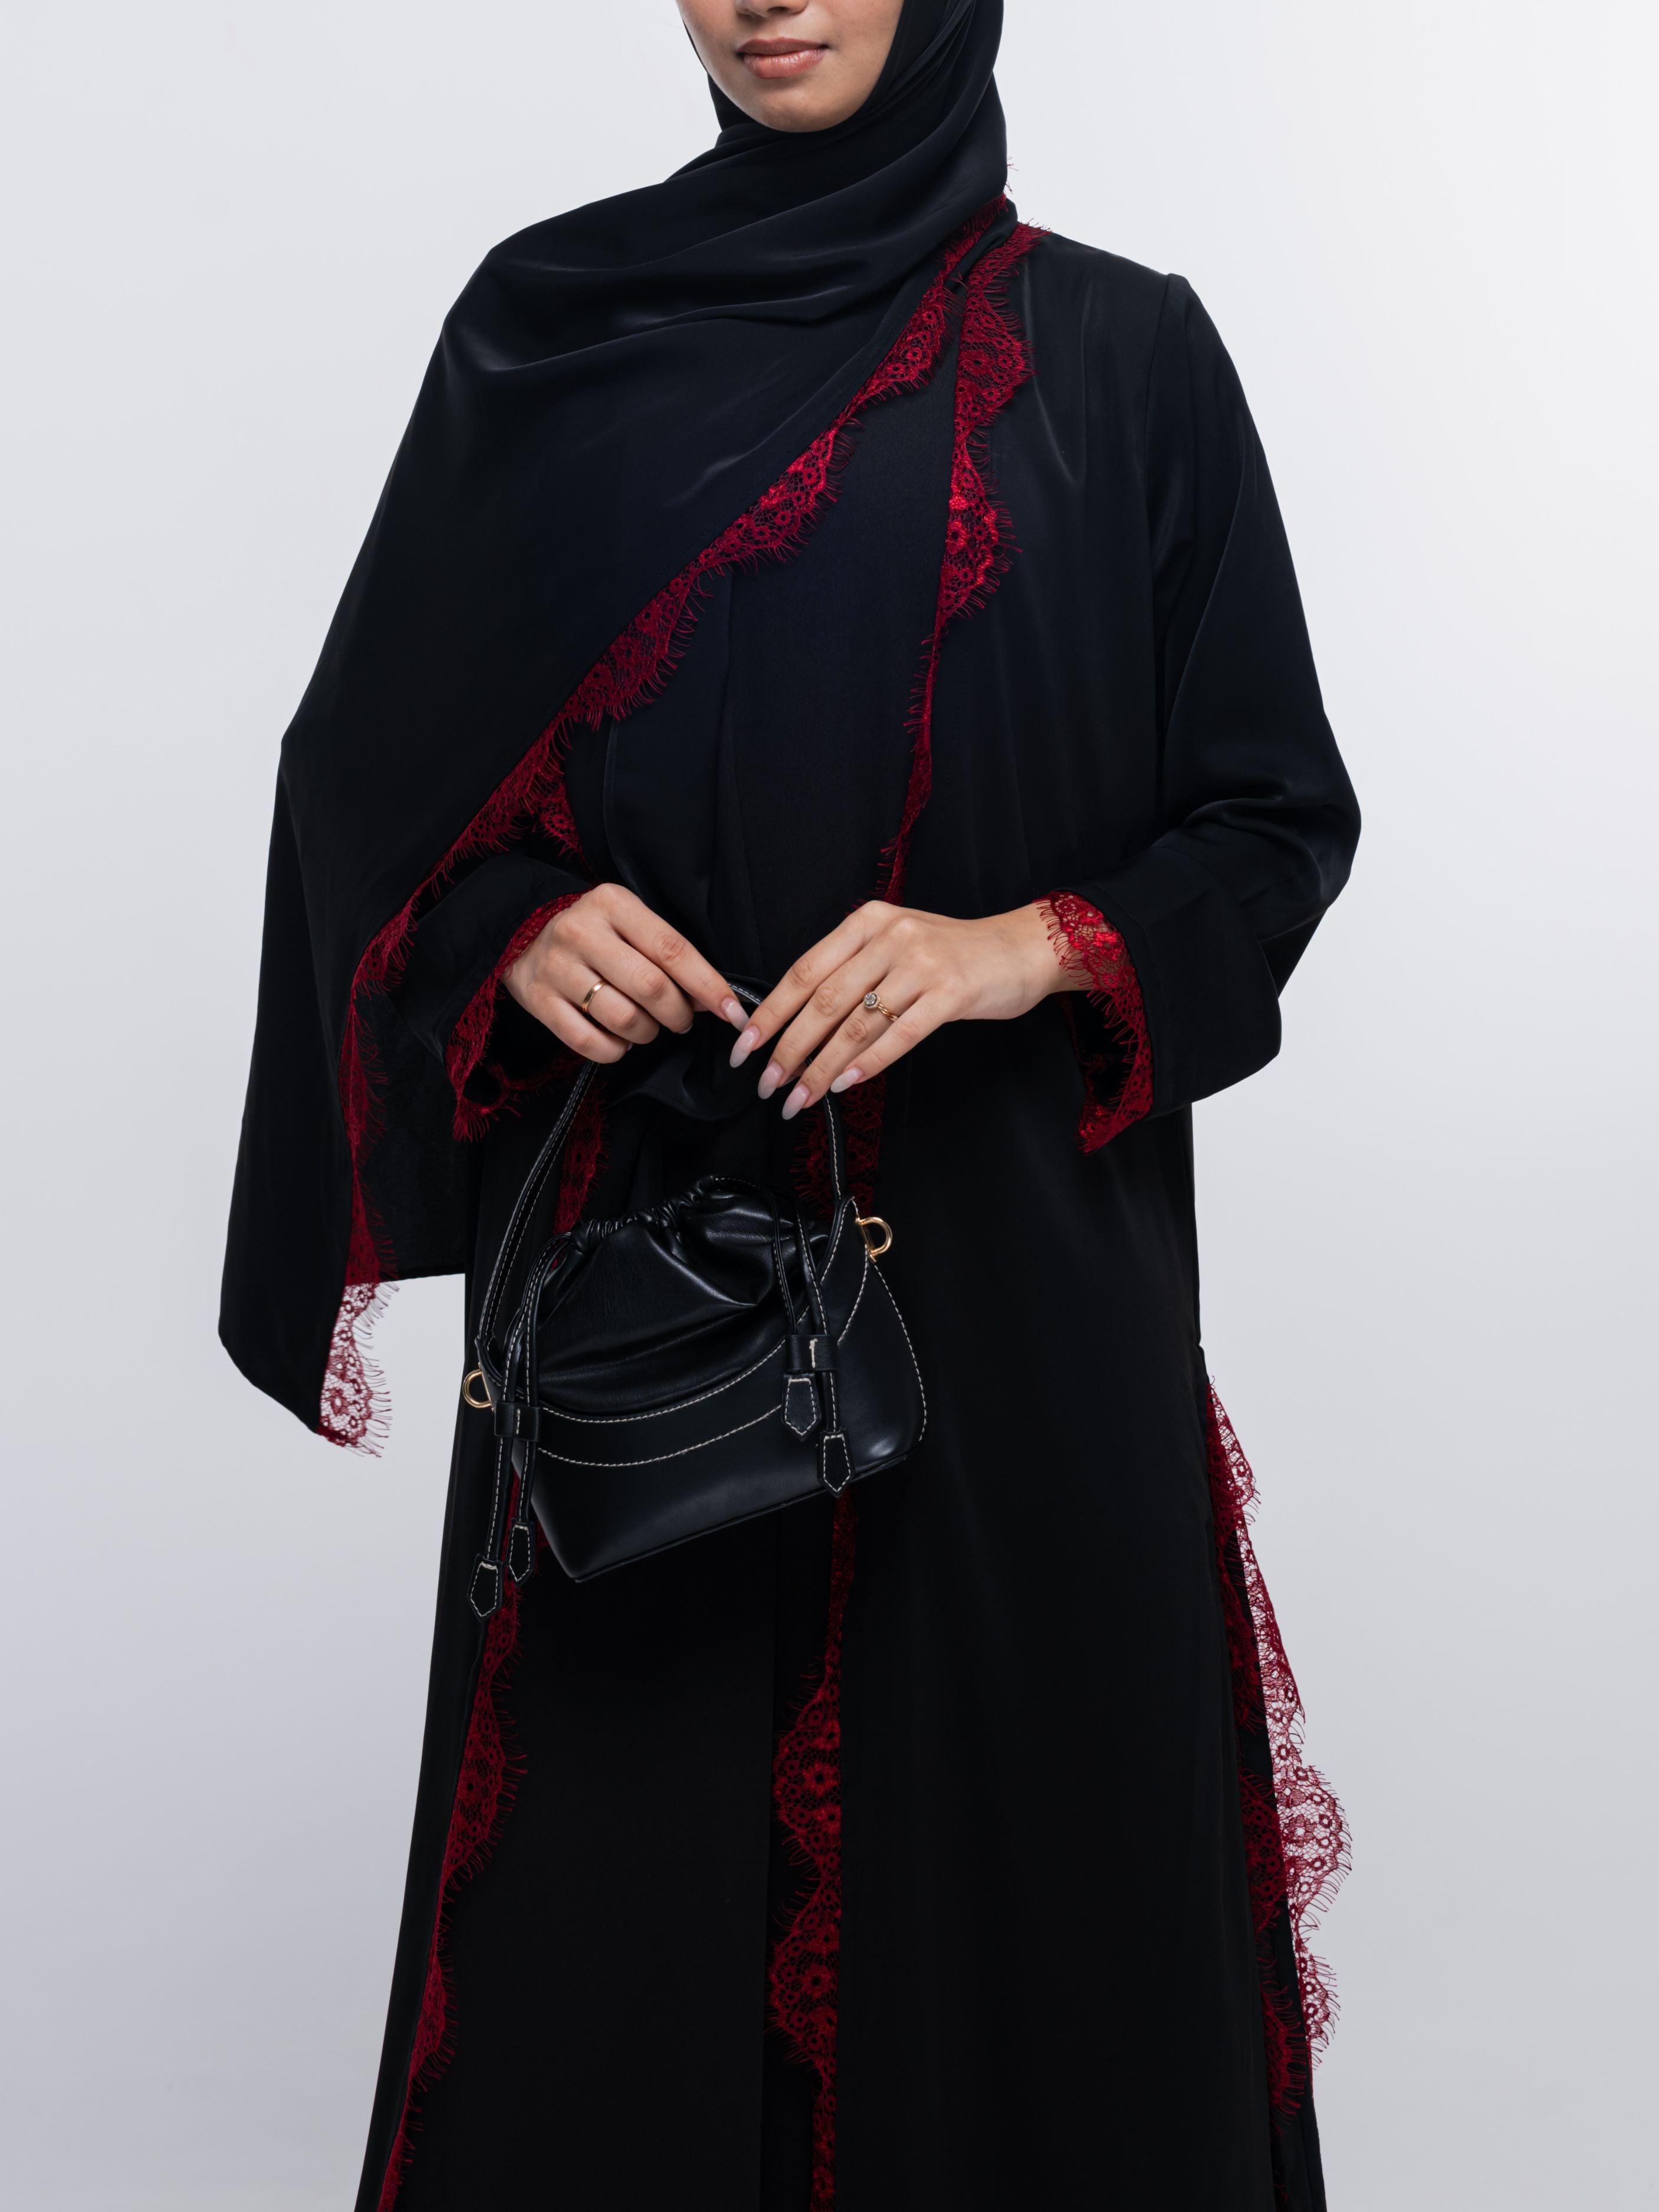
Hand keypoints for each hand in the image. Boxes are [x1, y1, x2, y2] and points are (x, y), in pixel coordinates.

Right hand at [504, 883, 744, 1064]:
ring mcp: (556, 967)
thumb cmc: (594, 933)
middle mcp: (582, 932)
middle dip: (678, 1014)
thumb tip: (715, 999)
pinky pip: (589, 1042)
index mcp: (613, 904)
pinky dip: (615, 1050)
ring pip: (622, 1019)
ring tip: (648, 1027)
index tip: (732, 1011)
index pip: (672, 949)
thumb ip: (669, 954)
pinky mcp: (538, 1001)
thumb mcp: (630, 924)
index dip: (707, 985)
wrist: (521, 934)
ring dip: (647, 1033)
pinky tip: (619, 1039)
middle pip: (651, 987)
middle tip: (682, 1020)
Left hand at [730, 901, 1079, 1117]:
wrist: (1021, 948)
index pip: (804, 971)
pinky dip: (866, 1063)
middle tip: (767, 1084)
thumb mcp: (896, 944)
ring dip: (821, 1067)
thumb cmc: (953, 954)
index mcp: (867, 922)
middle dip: (788, 1049)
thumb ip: (853, 970)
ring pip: (855, 1023)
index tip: (744, 1047)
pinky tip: (843, 1084)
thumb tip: (799, 1021)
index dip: (770, 1013)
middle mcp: (889, 937)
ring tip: (799, 1097)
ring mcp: (921, 963)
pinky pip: (899, 1035)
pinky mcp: (951, 992)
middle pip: (823, 1001)